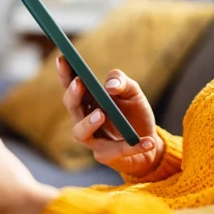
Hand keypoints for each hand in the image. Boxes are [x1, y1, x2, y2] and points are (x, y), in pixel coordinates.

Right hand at [57, 56, 162, 177]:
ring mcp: (93, 139)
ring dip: (88, 122)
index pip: (72, 84)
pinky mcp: (106, 156)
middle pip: (71, 107)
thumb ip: (122, 82)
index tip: (63, 58)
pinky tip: (148, 141)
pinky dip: (132, 146)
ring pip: (80, 133)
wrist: (151, 143)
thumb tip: (110, 86)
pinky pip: (115, 151)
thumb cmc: (136, 115)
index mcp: (89, 100)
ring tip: (100, 114)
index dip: (65, 73)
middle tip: (79, 83)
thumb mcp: (133, 92)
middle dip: (73, 95)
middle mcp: (85, 119)